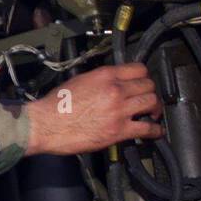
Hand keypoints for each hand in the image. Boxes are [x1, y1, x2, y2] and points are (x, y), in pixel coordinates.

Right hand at [24, 63, 164, 155]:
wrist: (45, 124)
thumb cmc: (55, 106)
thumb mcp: (78, 81)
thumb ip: (99, 80)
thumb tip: (109, 84)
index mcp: (105, 75)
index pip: (138, 69)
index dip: (144, 77)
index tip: (143, 83)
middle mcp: (115, 90)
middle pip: (148, 85)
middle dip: (149, 92)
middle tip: (148, 99)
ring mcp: (119, 110)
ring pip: (151, 103)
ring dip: (154, 108)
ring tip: (152, 113)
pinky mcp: (118, 130)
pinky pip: (146, 128)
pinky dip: (155, 130)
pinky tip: (155, 131)